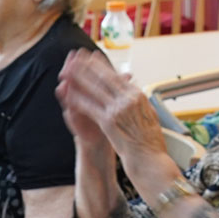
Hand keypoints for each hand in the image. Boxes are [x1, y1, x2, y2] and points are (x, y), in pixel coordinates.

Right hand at [55, 51, 112, 156]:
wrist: (103, 139)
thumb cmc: (110, 118)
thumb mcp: (115, 101)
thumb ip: (119, 87)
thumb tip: (129, 74)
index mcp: (91, 91)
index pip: (88, 73)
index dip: (88, 64)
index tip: (89, 52)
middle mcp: (82, 98)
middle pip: (75, 81)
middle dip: (73, 71)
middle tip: (71, 60)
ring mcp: (77, 110)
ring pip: (69, 98)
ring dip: (66, 90)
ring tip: (63, 82)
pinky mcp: (76, 125)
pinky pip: (71, 118)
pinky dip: (70, 113)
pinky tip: (67, 109)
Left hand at [58, 50, 170, 171]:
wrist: (151, 159)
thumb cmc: (150, 141)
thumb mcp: (149, 114)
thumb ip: (137, 101)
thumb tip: (132, 90)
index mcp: (138, 95)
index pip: (116, 76)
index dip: (101, 66)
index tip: (91, 58)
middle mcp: (129, 99)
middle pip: (104, 78)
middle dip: (87, 67)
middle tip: (75, 58)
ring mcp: (118, 109)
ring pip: (95, 89)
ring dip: (79, 78)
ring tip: (67, 71)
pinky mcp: (109, 121)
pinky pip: (90, 107)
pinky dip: (78, 99)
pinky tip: (69, 94)